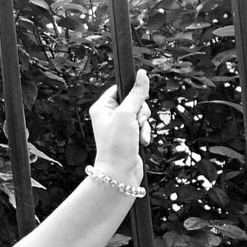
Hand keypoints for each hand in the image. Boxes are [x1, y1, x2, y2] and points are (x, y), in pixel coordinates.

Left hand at [89, 69, 151, 184]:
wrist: (120, 172)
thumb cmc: (117, 144)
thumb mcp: (127, 114)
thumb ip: (136, 94)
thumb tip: (142, 74)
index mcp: (101, 107)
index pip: (119, 89)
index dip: (132, 92)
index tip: (140, 98)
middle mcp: (109, 116)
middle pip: (133, 101)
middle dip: (140, 112)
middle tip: (136, 121)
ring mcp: (119, 127)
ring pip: (140, 115)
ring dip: (144, 125)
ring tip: (138, 135)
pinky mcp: (128, 137)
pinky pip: (142, 128)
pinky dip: (144, 133)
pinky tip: (141, 142)